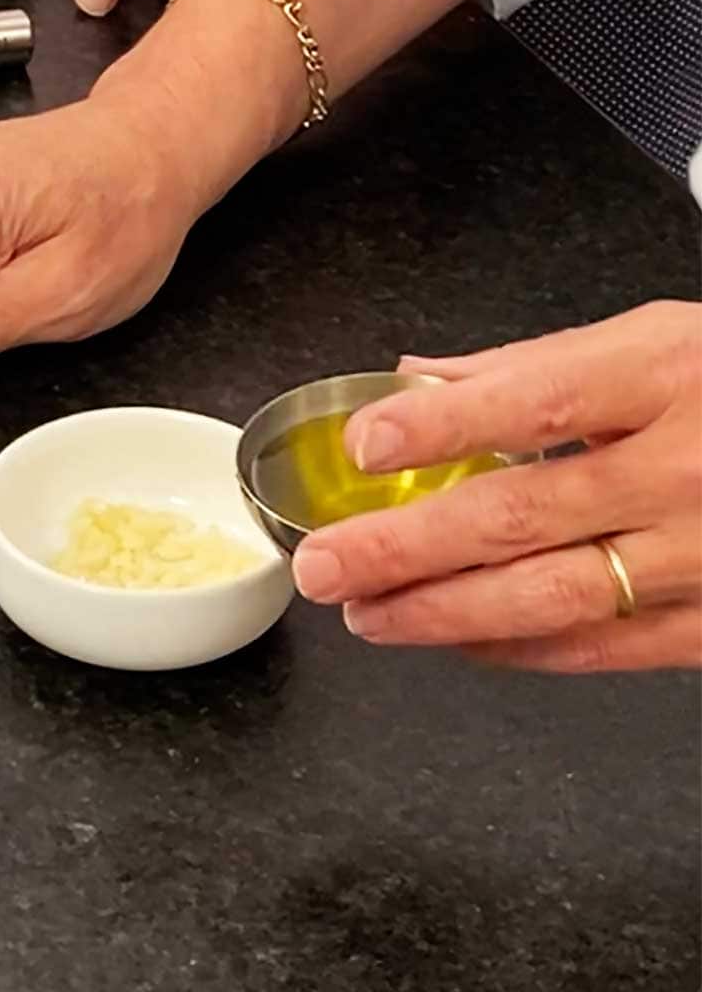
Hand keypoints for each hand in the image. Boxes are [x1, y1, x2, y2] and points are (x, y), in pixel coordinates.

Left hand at [291, 301, 701, 672]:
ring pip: (552, 597)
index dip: (442, 425)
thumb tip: (413, 378)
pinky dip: (516, 650)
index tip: (363, 445)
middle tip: (326, 564)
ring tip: (367, 615)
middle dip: (406, 548)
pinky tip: (452, 642)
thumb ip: (533, 364)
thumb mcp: (658, 341)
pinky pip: (603, 648)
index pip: (538, 397)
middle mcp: (686, 469)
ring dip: (443, 613)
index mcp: (668, 375)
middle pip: (523, 515)